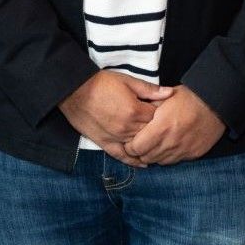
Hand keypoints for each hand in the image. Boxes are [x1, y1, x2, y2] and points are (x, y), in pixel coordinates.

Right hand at [58, 71, 172, 166]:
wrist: (74, 90)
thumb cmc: (101, 83)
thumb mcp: (127, 80)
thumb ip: (149, 89)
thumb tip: (170, 92)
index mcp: (135, 110)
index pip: (158, 117)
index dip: (163, 114)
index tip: (165, 112)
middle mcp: (128, 127)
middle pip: (150, 134)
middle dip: (157, 131)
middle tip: (162, 128)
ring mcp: (116, 137)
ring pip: (139, 146)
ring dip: (148, 146)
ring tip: (157, 146)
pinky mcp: (105, 143)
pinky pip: (121, 156)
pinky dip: (133, 161)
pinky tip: (143, 164)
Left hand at [123, 85, 225, 164]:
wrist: (216, 103)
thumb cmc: (189, 97)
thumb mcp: (164, 98)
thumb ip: (148, 109)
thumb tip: (134, 116)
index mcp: (161, 127)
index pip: (136, 148)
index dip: (130, 145)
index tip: (131, 140)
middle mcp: (171, 142)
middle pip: (146, 158)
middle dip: (140, 152)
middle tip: (141, 143)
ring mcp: (183, 150)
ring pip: (159, 162)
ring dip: (154, 155)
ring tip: (155, 144)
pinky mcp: (193, 154)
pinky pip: (174, 161)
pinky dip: (168, 156)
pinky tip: (169, 145)